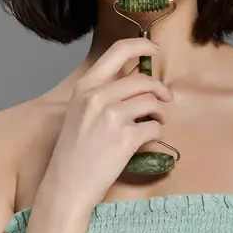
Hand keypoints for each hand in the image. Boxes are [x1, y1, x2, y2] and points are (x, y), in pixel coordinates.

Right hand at [38, 38, 171, 211]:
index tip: (155, 49)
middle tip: (165, 97)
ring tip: (156, 120)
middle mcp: (98, 96)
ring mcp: (112, 116)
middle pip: (143, 79)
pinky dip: (157, 132)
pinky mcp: (126, 137)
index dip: (142, 45)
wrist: (67, 187)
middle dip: (159, 88)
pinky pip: (155, 127)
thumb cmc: (75, 149)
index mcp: (85, 85)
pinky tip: (148, 138)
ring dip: (160, 111)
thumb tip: (136, 71)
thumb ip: (105, 88)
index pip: (119, 50)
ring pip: (152, 101)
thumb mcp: (81, 109)